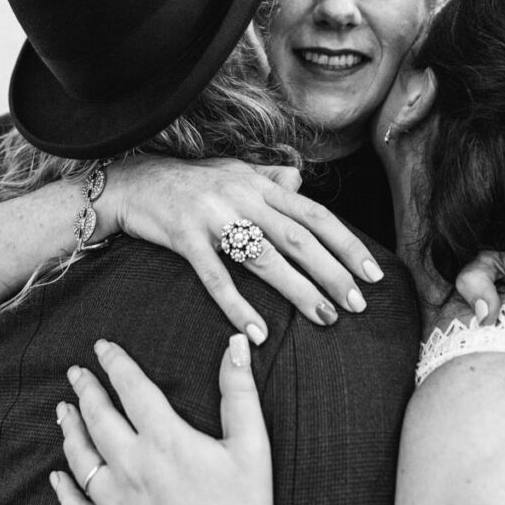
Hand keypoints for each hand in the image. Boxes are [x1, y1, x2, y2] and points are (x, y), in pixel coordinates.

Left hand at [51, 337, 271, 504]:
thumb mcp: (251, 447)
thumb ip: (239, 393)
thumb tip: (236, 344)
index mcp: (165, 440)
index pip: (132, 388)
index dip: (115, 363)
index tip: (102, 347)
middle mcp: (133, 466)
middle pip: (99, 418)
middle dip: (86, 390)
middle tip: (75, 372)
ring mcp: (118, 501)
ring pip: (82, 458)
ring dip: (70, 430)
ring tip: (63, 410)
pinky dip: (64, 490)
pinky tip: (57, 478)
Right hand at [105, 156, 384, 340]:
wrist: (132, 182)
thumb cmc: (188, 182)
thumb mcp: (233, 171)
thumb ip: (269, 178)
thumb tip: (302, 183)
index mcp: (259, 185)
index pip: (314, 215)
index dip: (346, 243)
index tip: (372, 272)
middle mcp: (241, 197)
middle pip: (297, 238)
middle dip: (332, 272)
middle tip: (358, 304)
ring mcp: (213, 216)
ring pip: (264, 258)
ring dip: (298, 290)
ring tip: (325, 317)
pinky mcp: (184, 237)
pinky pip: (215, 277)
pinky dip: (238, 305)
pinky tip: (258, 333)